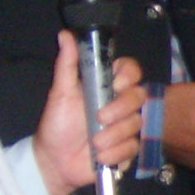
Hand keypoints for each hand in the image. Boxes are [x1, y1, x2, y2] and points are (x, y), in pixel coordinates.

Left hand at [35, 31, 145, 194]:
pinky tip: (100, 156)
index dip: (128, 75)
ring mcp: (126, 126)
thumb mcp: (60, 93)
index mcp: (106, 86)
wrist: (55, 161)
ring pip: (137, 123)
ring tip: (94, 143)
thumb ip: (67, 64)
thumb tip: (65, 34)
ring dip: (114, 135)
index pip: (131, 70)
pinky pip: (133, 147)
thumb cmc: (57, 124)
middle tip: (99, 118)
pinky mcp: (128, 149)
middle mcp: (120, 103)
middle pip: (140, 95)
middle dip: (121, 108)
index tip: (115, 83)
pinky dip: (115, 153)